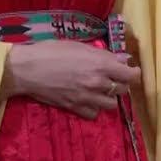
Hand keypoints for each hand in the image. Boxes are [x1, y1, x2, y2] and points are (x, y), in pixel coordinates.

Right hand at [0, 40, 140, 119]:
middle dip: (122, 84)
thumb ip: (105, 54)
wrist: (27, 69)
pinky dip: (94, 108)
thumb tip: (124, 59)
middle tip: (114, 78)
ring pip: (111, 105)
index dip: (134, 73)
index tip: (131, 70)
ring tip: (101, 90)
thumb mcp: (80, 46)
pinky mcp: (74, 108)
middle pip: (123, 90)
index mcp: (101, 65)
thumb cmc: (52, 51)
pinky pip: (94, 114)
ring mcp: (87, 98)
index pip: (131, 75)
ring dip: (109, 97)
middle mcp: (98, 83)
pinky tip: (88, 99)